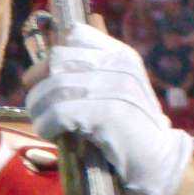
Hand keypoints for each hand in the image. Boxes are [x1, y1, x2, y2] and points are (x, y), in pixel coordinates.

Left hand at [29, 0, 193, 194]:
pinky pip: (60, 112)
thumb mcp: (117, 89)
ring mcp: (115, 86)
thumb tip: (47, 56)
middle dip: (39, 83)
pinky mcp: (107, 112)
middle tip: (36, 103)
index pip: (76, 34)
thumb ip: (92, 70)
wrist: (157, 160)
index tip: (45, 76)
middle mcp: (119, 64)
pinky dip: (47, 124)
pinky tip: (50, 133)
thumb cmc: (129, 128)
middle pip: (59, 60)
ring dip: (39, 108)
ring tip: (41, 121)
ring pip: (55, 87)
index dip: (53, 54)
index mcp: (121, 54)